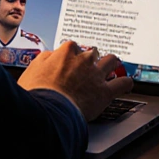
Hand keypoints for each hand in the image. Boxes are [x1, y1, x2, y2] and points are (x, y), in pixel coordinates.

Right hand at [18, 41, 135, 120]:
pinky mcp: (105, 92)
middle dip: (91, 59)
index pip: (73, 47)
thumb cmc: (37, 93)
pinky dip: (126, 83)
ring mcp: (96, 75)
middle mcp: (84, 60)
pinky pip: (123, 83)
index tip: (70, 63)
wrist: (48, 111)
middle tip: (88, 68)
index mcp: (66, 52)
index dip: (72, 56)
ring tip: (110, 68)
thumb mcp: (32, 69)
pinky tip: (125, 84)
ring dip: (111, 64)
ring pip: (111, 61)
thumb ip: (45, 59)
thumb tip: (51, 56)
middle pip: (93, 52)